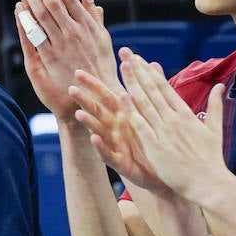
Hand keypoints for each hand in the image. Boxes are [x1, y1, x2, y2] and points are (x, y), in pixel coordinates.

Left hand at [15, 0, 119, 118]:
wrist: (96, 94)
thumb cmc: (101, 65)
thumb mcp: (102, 38)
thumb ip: (93, 15)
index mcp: (87, 25)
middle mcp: (74, 32)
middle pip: (52, 3)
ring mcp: (61, 45)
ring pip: (42, 16)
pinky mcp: (50, 58)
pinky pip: (35, 35)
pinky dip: (26, 20)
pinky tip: (19, 8)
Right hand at [68, 69, 161, 190]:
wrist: (164, 172)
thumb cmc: (154, 142)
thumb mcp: (151, 113)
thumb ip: (148, 88)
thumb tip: (150, 62)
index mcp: (123, 115)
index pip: (105, 95)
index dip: (93, 84)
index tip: (78, 71)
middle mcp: (115, 129)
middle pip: (98, 111)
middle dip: (85, 100)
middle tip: (70, 88)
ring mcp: (116, 146)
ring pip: (100, 132)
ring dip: (89, 123)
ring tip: (79, 113)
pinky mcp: (120, 163)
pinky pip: (109, 155)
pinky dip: (101, 147)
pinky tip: (94, 139)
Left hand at [116, 49, 226, 201]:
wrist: (210, 183)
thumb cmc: (211, 159)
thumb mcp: (215, 129)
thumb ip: (216, 106)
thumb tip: (221, 86)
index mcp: (186, 114)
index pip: (164, 87)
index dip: (150, 71)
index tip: (139, 58)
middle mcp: (174, 119)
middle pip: (152, 89)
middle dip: (137, 70)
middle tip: (125, 52)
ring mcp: (165, 132)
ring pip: (145, 103)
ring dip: (132, 83)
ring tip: (121, 66)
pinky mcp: (157, 147)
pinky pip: (142, 125)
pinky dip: (132, 111)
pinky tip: (123, 97)